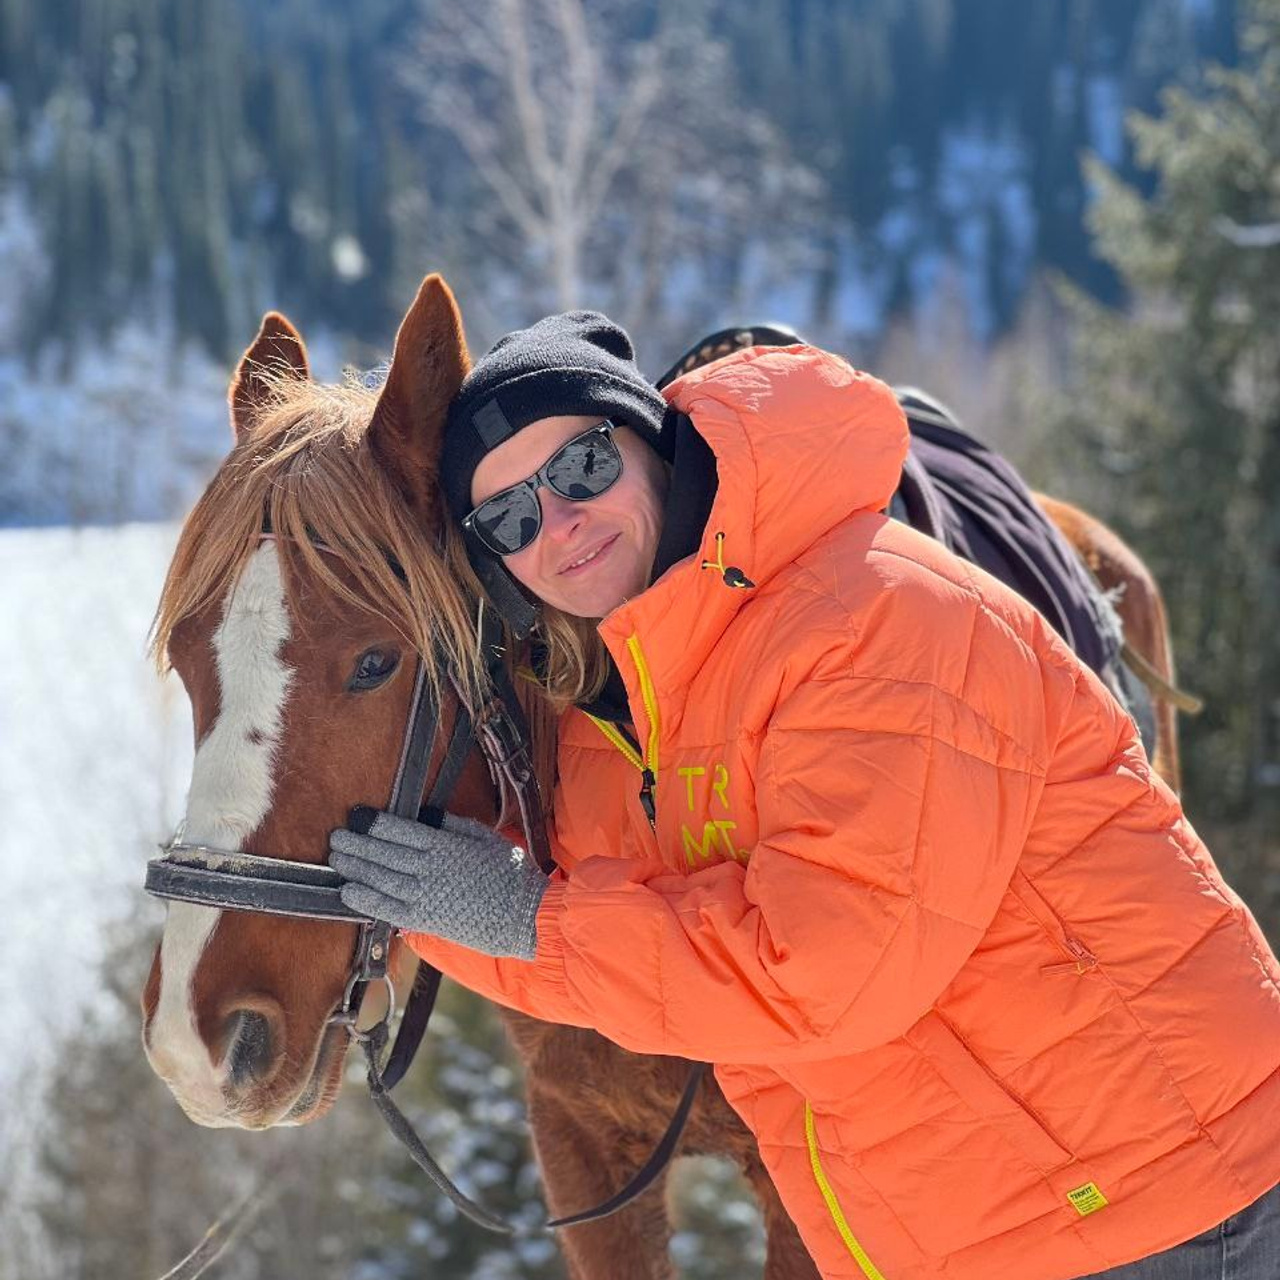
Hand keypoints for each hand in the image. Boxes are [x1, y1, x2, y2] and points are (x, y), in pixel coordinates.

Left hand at [328, 808, 547, 959]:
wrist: (525, 916)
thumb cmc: (511, 873)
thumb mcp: (487, 838)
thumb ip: (455, 826)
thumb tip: (428, 815)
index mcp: (445, 845)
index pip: (400, 830)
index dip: (375, 823)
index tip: (357, 816)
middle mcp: (430, 869)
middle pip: (384, 853)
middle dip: (356, 843)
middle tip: (335, 836)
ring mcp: (425, 895)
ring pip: (380, 878)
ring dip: (354, 868)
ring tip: (335, 858)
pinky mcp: (425, 920)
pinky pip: (387, 908)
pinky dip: (365, 899)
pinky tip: (347, 891)